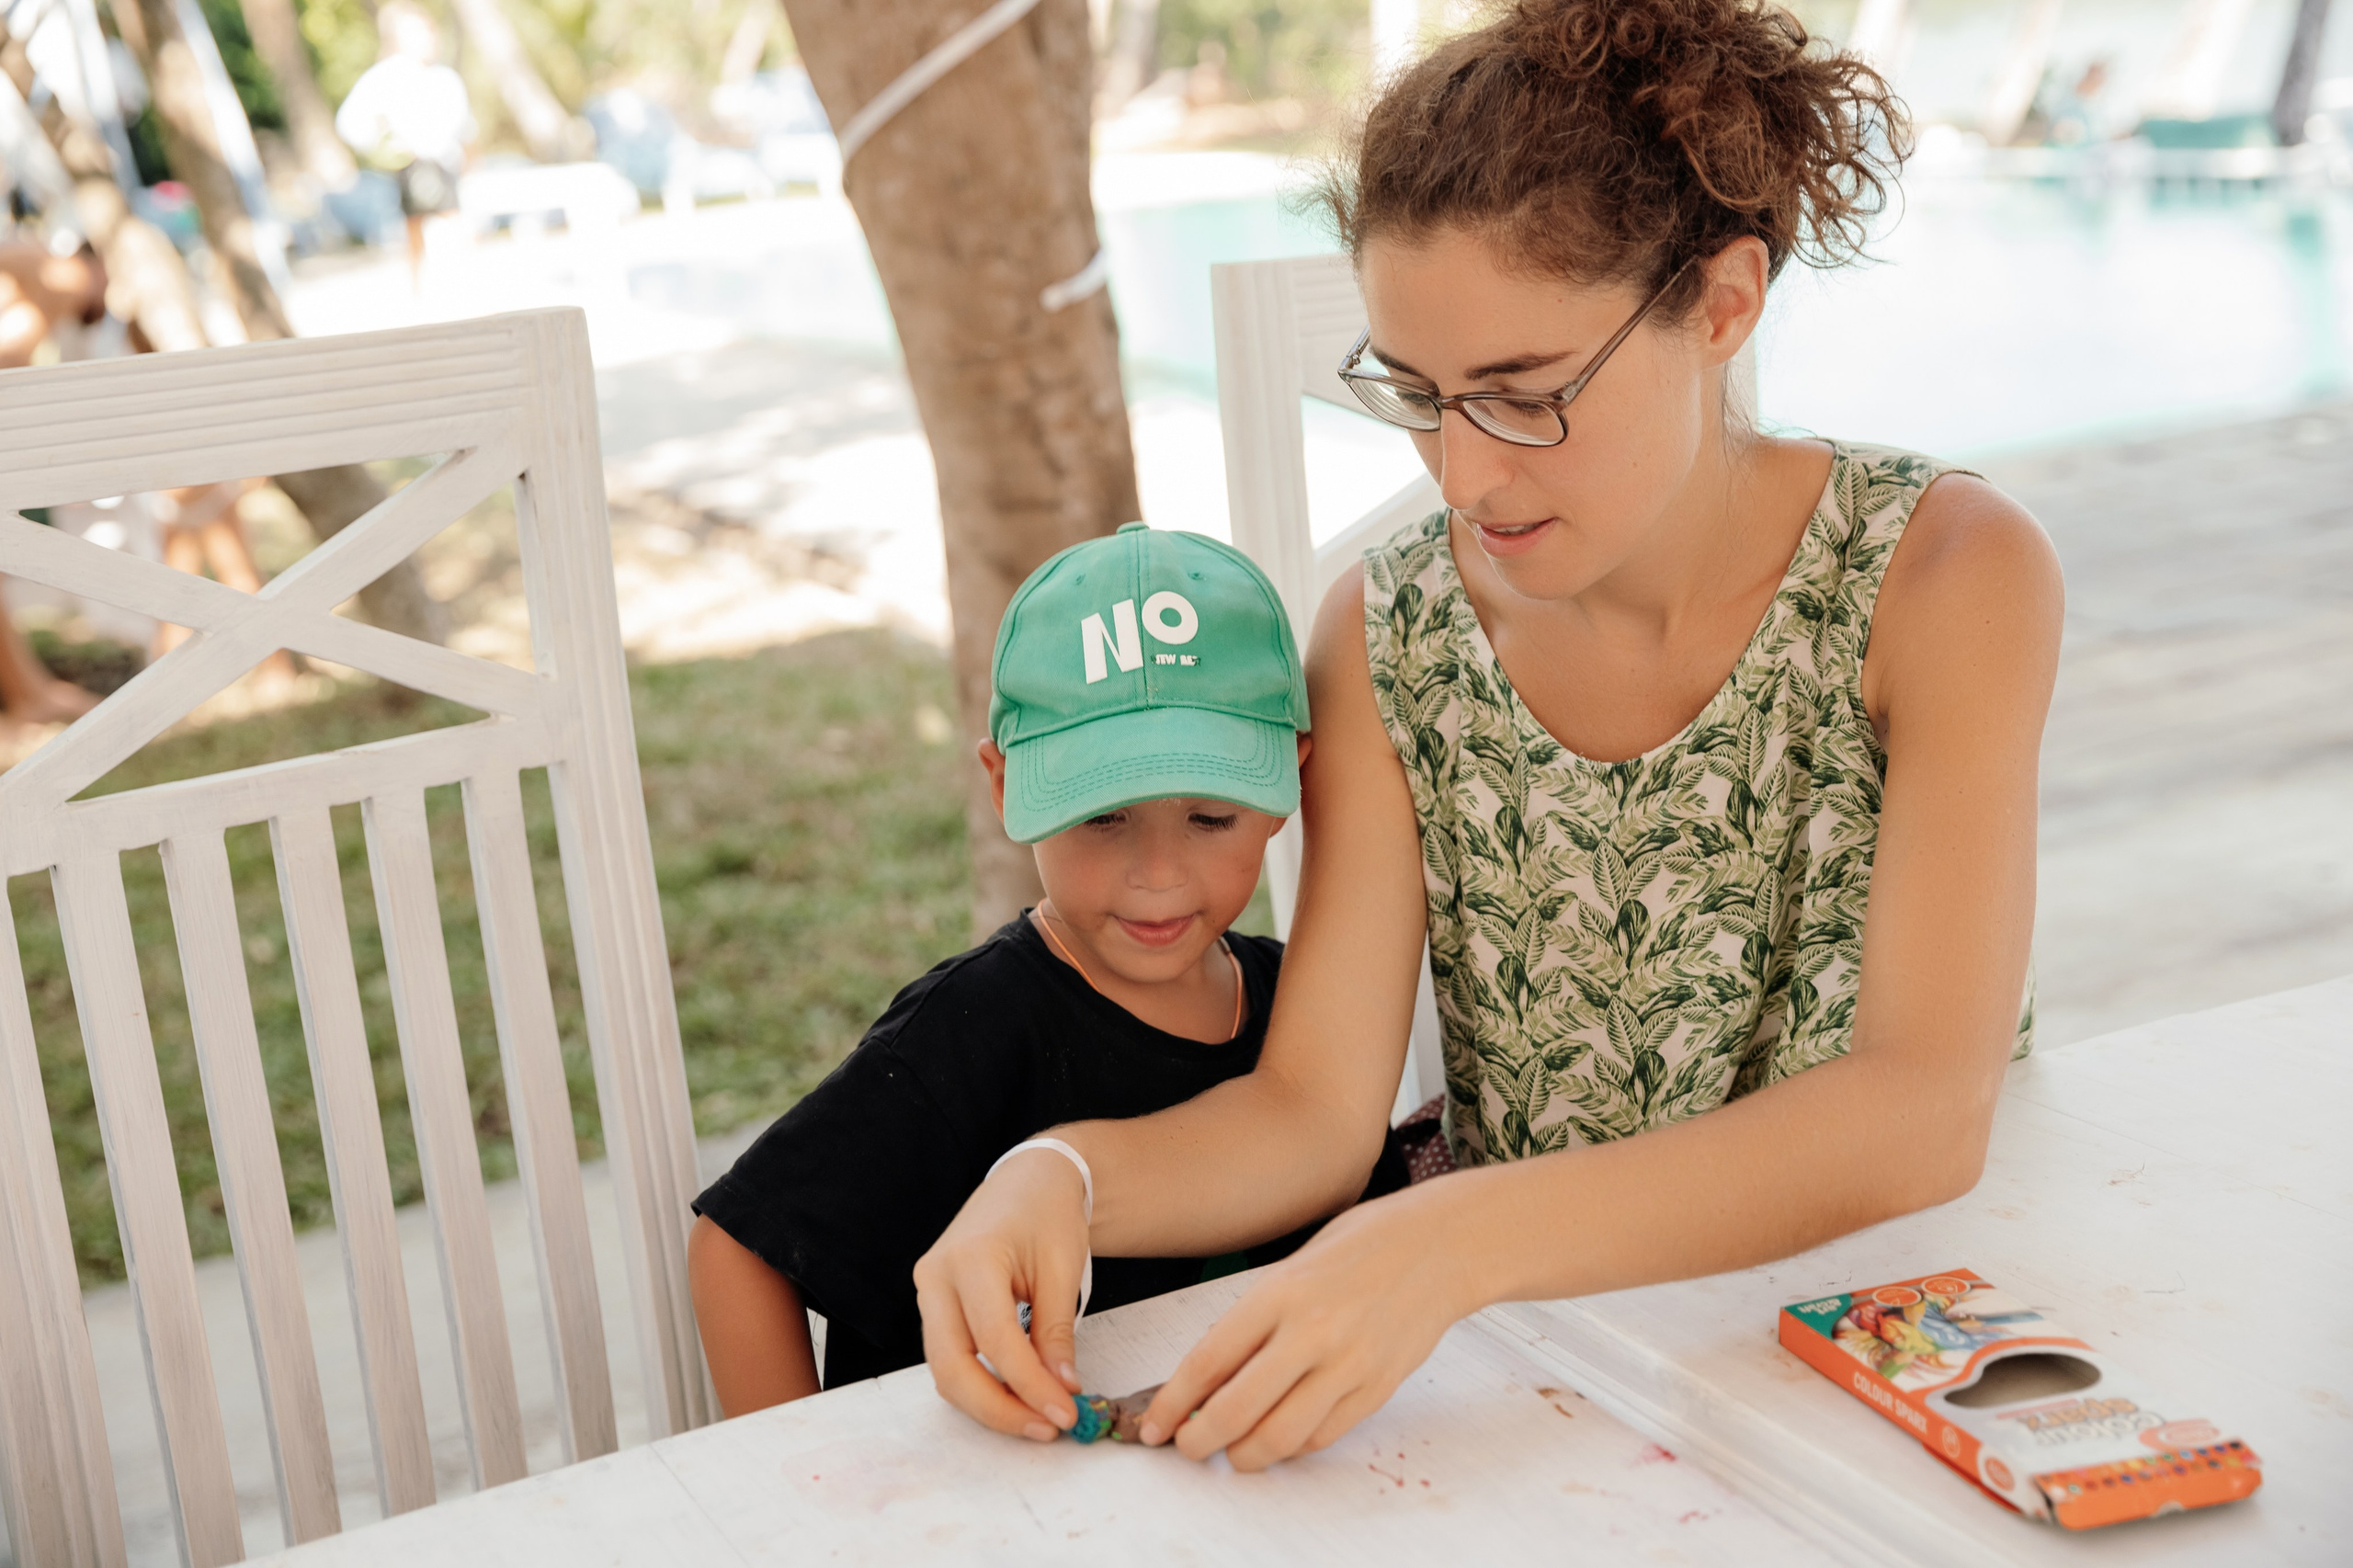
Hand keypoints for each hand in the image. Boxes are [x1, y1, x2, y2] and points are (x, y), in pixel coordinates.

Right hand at [914, 1147, 1089, 1440]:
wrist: (1027, 1181)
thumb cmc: (1048, 1214)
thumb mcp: (1062, 1269)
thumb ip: (1056, 1332)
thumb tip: (1062, 1390)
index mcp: (971, 1257)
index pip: (994, 1339)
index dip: (1029, 1384)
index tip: (1065, 1412)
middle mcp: (937, 1276)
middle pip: (951, 1365)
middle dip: (998, 1408)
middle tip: (1047, 1427)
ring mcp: (929, 1291)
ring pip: (944, 1369)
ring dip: (989, 1402)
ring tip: (1038, 1417)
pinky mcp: (935, 1304)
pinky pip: (949, 1357)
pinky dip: (980, 1383)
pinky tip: (1017, 1395)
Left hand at [1139, 1179, 1483, 1470]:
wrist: (1438, 1245)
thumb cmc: (1360, 1246)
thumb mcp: (1291, 1268)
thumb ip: (1252, 1321)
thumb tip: (1206, 1379)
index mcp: (1279, 1293)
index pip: (1208, 1363)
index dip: (1172, 1404)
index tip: (1154, 1425)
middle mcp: (1312, 1333)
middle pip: (1236, 1411)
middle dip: (1200, 1441)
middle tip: (1187, 1448)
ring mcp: (1349, 1365)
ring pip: (1280, 1437)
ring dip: (1245, 1455)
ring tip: (1232, 1451)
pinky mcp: (1377, 1388)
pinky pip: (1322, 1436)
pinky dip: (1292, 1447)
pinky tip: (1279, 1435)